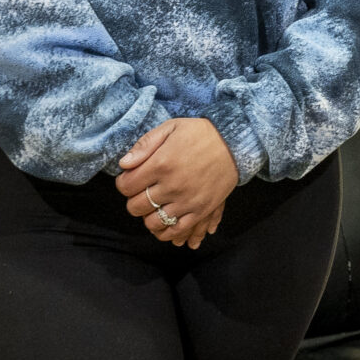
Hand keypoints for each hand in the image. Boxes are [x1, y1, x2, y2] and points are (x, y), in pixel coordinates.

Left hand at [117, 117, 239, 246]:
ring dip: (148, 217)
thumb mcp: (171, 127)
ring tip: (154, 207)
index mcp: (161, 163)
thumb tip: (123, 164)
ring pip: (153, 222)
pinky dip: (166, 232)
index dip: (123, 183)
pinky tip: (164, 223)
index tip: (129, 179)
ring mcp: (187, 200)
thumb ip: (145, 144)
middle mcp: (171, 185)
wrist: (235, 142)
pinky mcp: (201, 210)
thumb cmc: (201, 133)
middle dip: (134, 201)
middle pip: (136, 207)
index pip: (126, 186)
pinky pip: (177, 230)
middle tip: (142, 193)